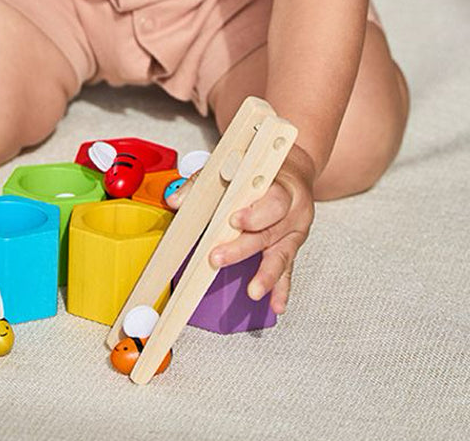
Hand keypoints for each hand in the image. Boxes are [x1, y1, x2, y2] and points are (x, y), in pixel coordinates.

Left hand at [166, 143, 316, 314]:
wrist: (291, 169)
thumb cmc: (261, 168)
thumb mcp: (234, 166)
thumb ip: (203, 182)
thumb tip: (176, 199)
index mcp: (280, 184)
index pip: (273, 199)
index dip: (254, 212)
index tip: (234, 220)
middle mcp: (292, 209)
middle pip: (270, 230)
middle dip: (243, 246)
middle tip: (219, 257)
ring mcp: (293, 230)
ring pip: (281, 253)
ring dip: (266, 274)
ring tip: (254, 291)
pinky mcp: (291, 246)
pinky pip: (288, 269)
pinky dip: (281, 288)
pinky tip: (276, 304)